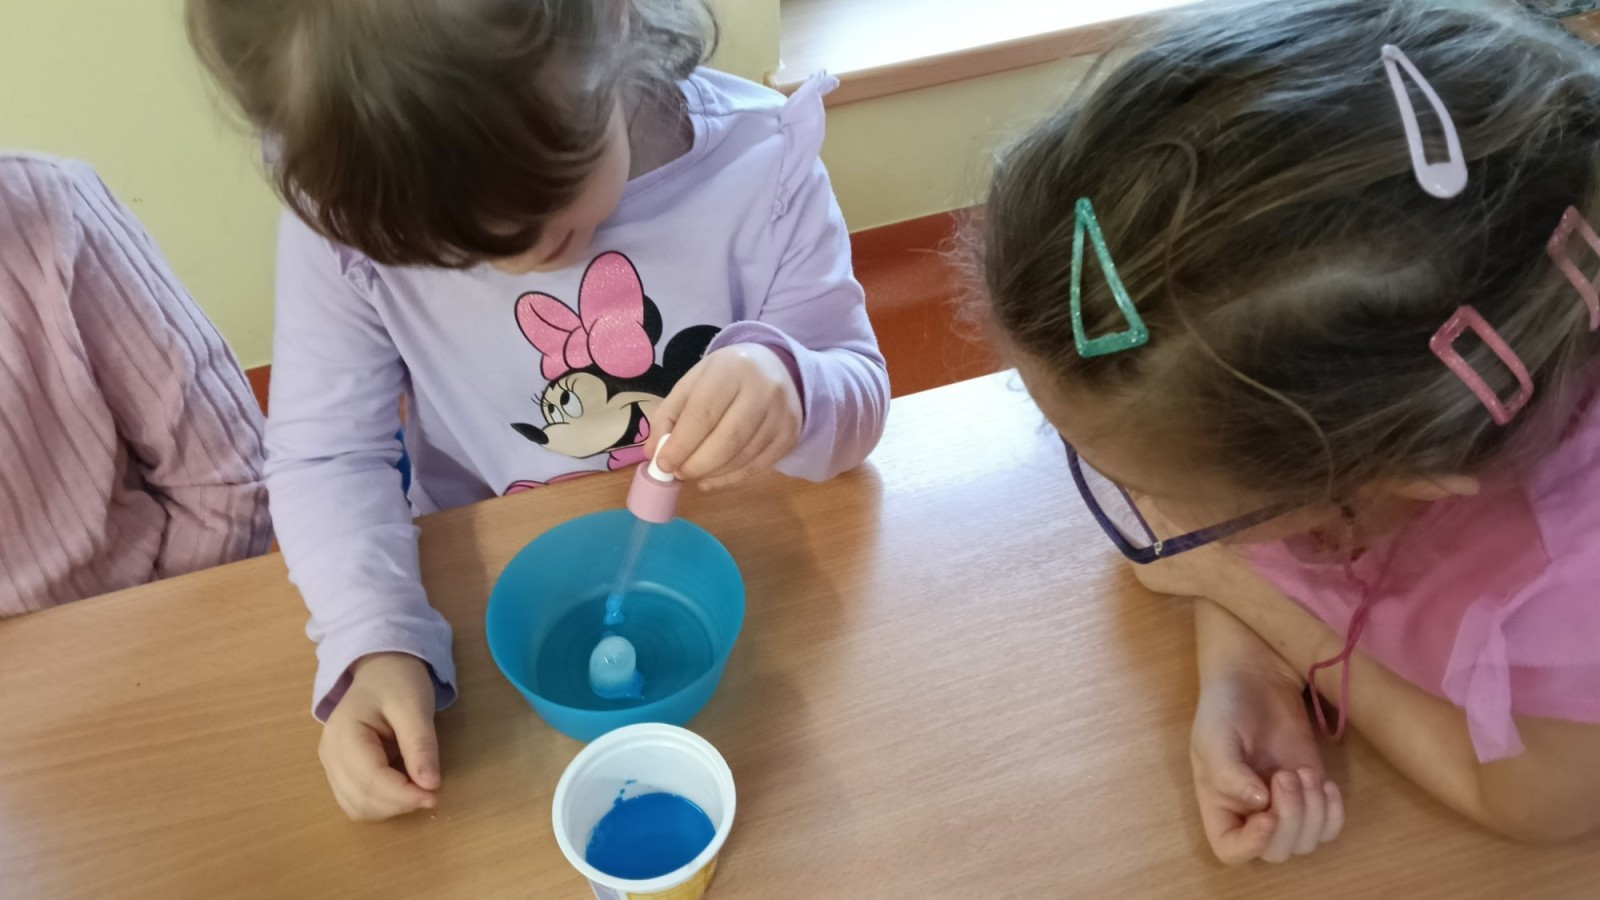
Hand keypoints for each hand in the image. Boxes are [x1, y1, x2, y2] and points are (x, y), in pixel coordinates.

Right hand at [319, 652, 440, 820]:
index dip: (403, 796)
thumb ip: (420, 746)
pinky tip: (403, 787)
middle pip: (361, 800)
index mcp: (344, 734)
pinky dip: (383, 804)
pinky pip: (358, 801)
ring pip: (357, 807)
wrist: (382, 668)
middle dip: (399, 804)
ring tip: (418, 787)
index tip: (435, 796)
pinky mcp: (341, 773)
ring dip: (390, 808)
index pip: (370, 780)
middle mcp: (330, 755)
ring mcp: (332, 766)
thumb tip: (430, 786)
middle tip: (432, 792)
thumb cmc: (398, 682)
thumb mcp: (415, 707)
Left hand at [647, 344, 801, 489]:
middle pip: (728, 439)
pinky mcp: (790, 435)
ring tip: (692, 474)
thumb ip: (669, 415)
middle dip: (697, 463)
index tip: (663, 463)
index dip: (681, 444)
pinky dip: (731, 478)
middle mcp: (762, 389)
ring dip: (712, 473)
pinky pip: (759, 466)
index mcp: (731, 369)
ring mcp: (781, 414)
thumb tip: (653, 454)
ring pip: (744, 456)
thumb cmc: (725, 377)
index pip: (704, 412)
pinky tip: (712, 479)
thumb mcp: (692, 383)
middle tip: (678, 473)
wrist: (774, 369)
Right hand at [1192, 665, 1343, 863]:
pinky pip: (1330, 826)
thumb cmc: (1225, 707)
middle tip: (1286, 775)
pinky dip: (1333, 812)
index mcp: (1219, 805)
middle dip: (1289, 819)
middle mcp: (1251, 813)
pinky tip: (1324, 783)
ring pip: (1306, 841)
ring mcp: (1285, 804)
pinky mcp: (1312, 791)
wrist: (1257, 678)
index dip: (1251, 845)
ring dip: (1312, 813)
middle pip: (1276, 851)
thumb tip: (1257, 804)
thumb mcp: (1214, 736)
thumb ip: (1227, 773)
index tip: (1266, 814)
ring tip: (1304, 772)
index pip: (1231, 849)